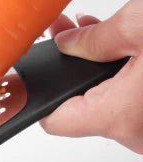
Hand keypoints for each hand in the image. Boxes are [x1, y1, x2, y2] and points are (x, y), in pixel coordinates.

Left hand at [40, 0, 142, 153]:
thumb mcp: (142, 28)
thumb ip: (94, 39)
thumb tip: (66, 43)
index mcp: (120, 115)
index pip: (55, 122)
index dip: (38, 102)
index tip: (30, 85)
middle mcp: (133, 133)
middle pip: (78, 104)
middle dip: (69, 68)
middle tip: (64, 35)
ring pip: (103, 101)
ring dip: (93, 67)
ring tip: (89, 32)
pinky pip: (125, 102)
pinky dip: (116, 77)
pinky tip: (117, 49)